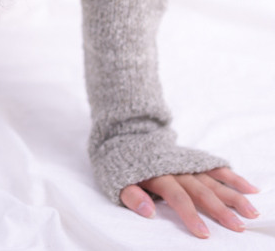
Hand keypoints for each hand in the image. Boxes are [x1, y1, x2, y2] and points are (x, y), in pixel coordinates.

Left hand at [120, 167, 259, 238]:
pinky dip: (232, 176)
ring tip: (251, 211)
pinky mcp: (194, 160)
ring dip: (233, 195)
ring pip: (213, 180)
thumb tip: (148, 211)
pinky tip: (249, 188)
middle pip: (201, 190)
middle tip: (238, 226)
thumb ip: (132, 196)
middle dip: (220, 209)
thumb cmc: (123, 164)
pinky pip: (215, 168)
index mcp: (158, 174)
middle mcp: (177, 169)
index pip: (178, 196)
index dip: (190, 215)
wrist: (128, 134)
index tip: (204, 233)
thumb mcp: (117, 180)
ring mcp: (188, 163)